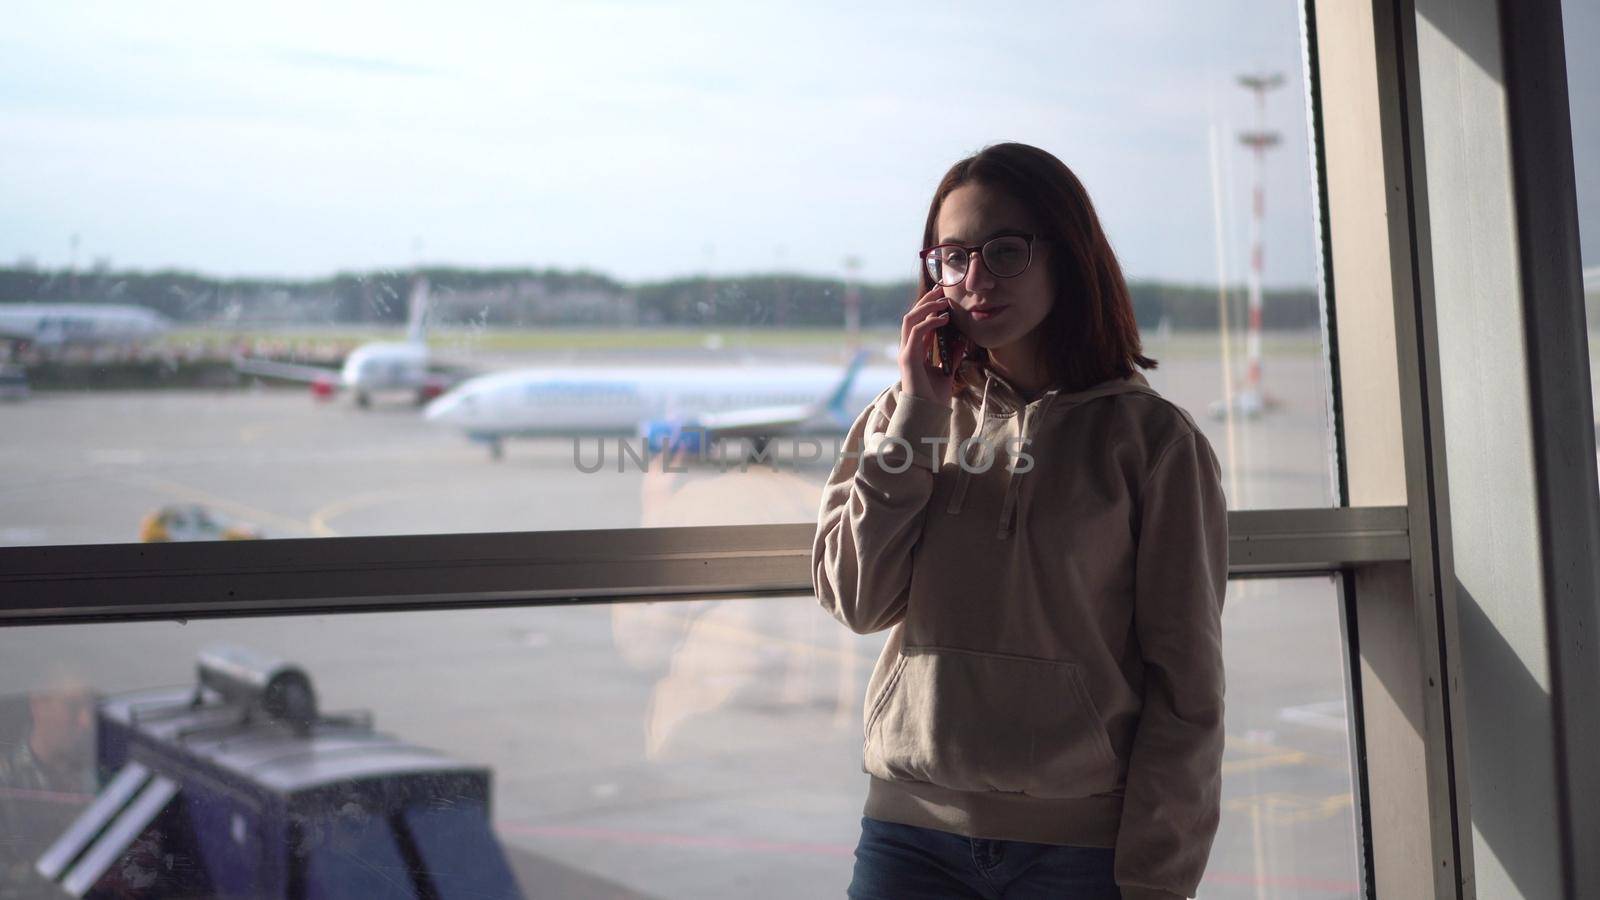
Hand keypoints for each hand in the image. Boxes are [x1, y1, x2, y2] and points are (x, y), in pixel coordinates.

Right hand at [898, 286, 968, 405]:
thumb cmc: (935, 396)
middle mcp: (908, 349)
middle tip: (941, 289)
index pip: (919, 323)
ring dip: (926, 307)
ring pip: (910, 320)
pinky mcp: (908, 357)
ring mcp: (905, 352)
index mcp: (915, 351)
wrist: (928, 412)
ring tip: (942, 300)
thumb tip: (962, 340)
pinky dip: (929, 322)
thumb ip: (953, 355)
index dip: (928, 308)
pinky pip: (916, 332)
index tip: (942, 296)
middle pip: (912, 316)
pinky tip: (943, 318)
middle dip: (926, 301)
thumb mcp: (948, 371)